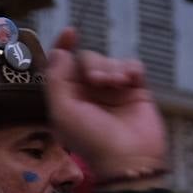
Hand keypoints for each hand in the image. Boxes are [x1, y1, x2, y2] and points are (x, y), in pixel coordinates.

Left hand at [46, 28, 166, 181]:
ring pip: (111, 60)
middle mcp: (90, 93)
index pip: (63, 65)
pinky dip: (130, 68)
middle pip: (87, 59)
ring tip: (116, 85)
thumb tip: (58, 52)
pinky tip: (130, 81)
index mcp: (69, 98)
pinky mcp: (136, 91)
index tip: (71, 32)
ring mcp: (114, 92)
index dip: (64, 45)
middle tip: (98, 81)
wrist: (129, 159)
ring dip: (112, 68)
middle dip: (92, 64)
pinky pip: (132, 66)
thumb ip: (56, 80)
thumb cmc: (92, 141)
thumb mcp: (63, 113)